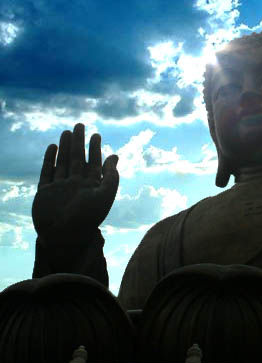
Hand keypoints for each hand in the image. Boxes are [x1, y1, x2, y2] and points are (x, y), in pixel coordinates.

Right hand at [32, 123, 118, 248]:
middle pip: (78, 159)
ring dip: (65, 148)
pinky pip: (47, 172)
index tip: (96, 135)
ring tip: (67, 132)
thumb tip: (115, 156)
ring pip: (63, 163)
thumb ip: (111, 176)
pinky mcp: (45, 193)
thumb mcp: (105, 195)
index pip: (94, 163)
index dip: (95, 149)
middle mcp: (76, 186)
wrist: (64, 237)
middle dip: (79, 143)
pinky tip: (53, 147)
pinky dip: (50, 160)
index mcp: (92, 187)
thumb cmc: (88, 218)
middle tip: (80, 125)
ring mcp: (60, 188)